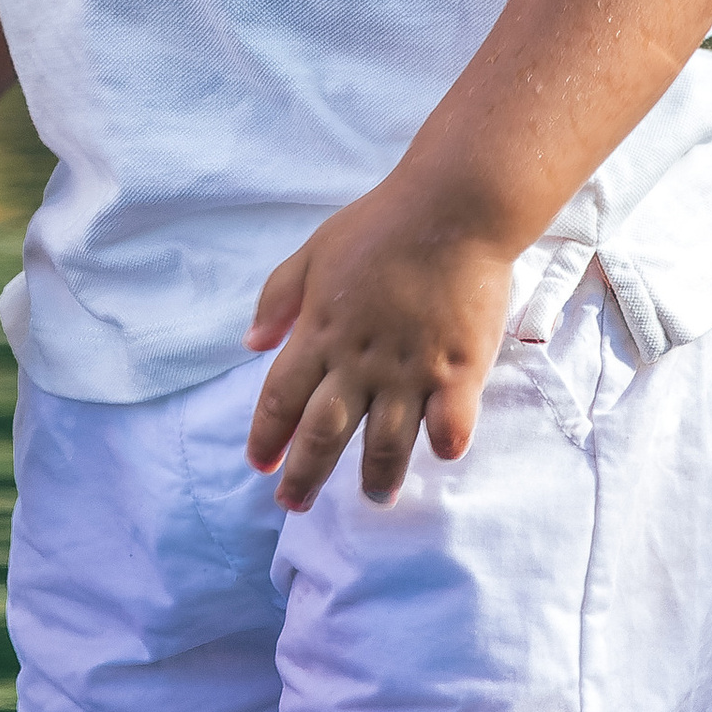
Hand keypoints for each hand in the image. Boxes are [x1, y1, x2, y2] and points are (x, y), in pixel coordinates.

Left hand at [244, 179, 512, 511]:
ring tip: (374, 496)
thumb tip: (251, 343)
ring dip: (376, 476)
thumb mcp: (313, 252)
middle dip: (304, 475)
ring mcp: (410, 369)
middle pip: (323, 434)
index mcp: (320, 333)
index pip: (280, 398)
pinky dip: (444, 443)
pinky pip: (450, 423)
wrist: (452, 207)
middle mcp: (359, 361)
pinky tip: (441, 454)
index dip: (266, 436)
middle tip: (294, 504)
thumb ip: (279, 299)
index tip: (260, 464)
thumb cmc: (380, 225)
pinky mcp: (460, 369)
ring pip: (386, 442)